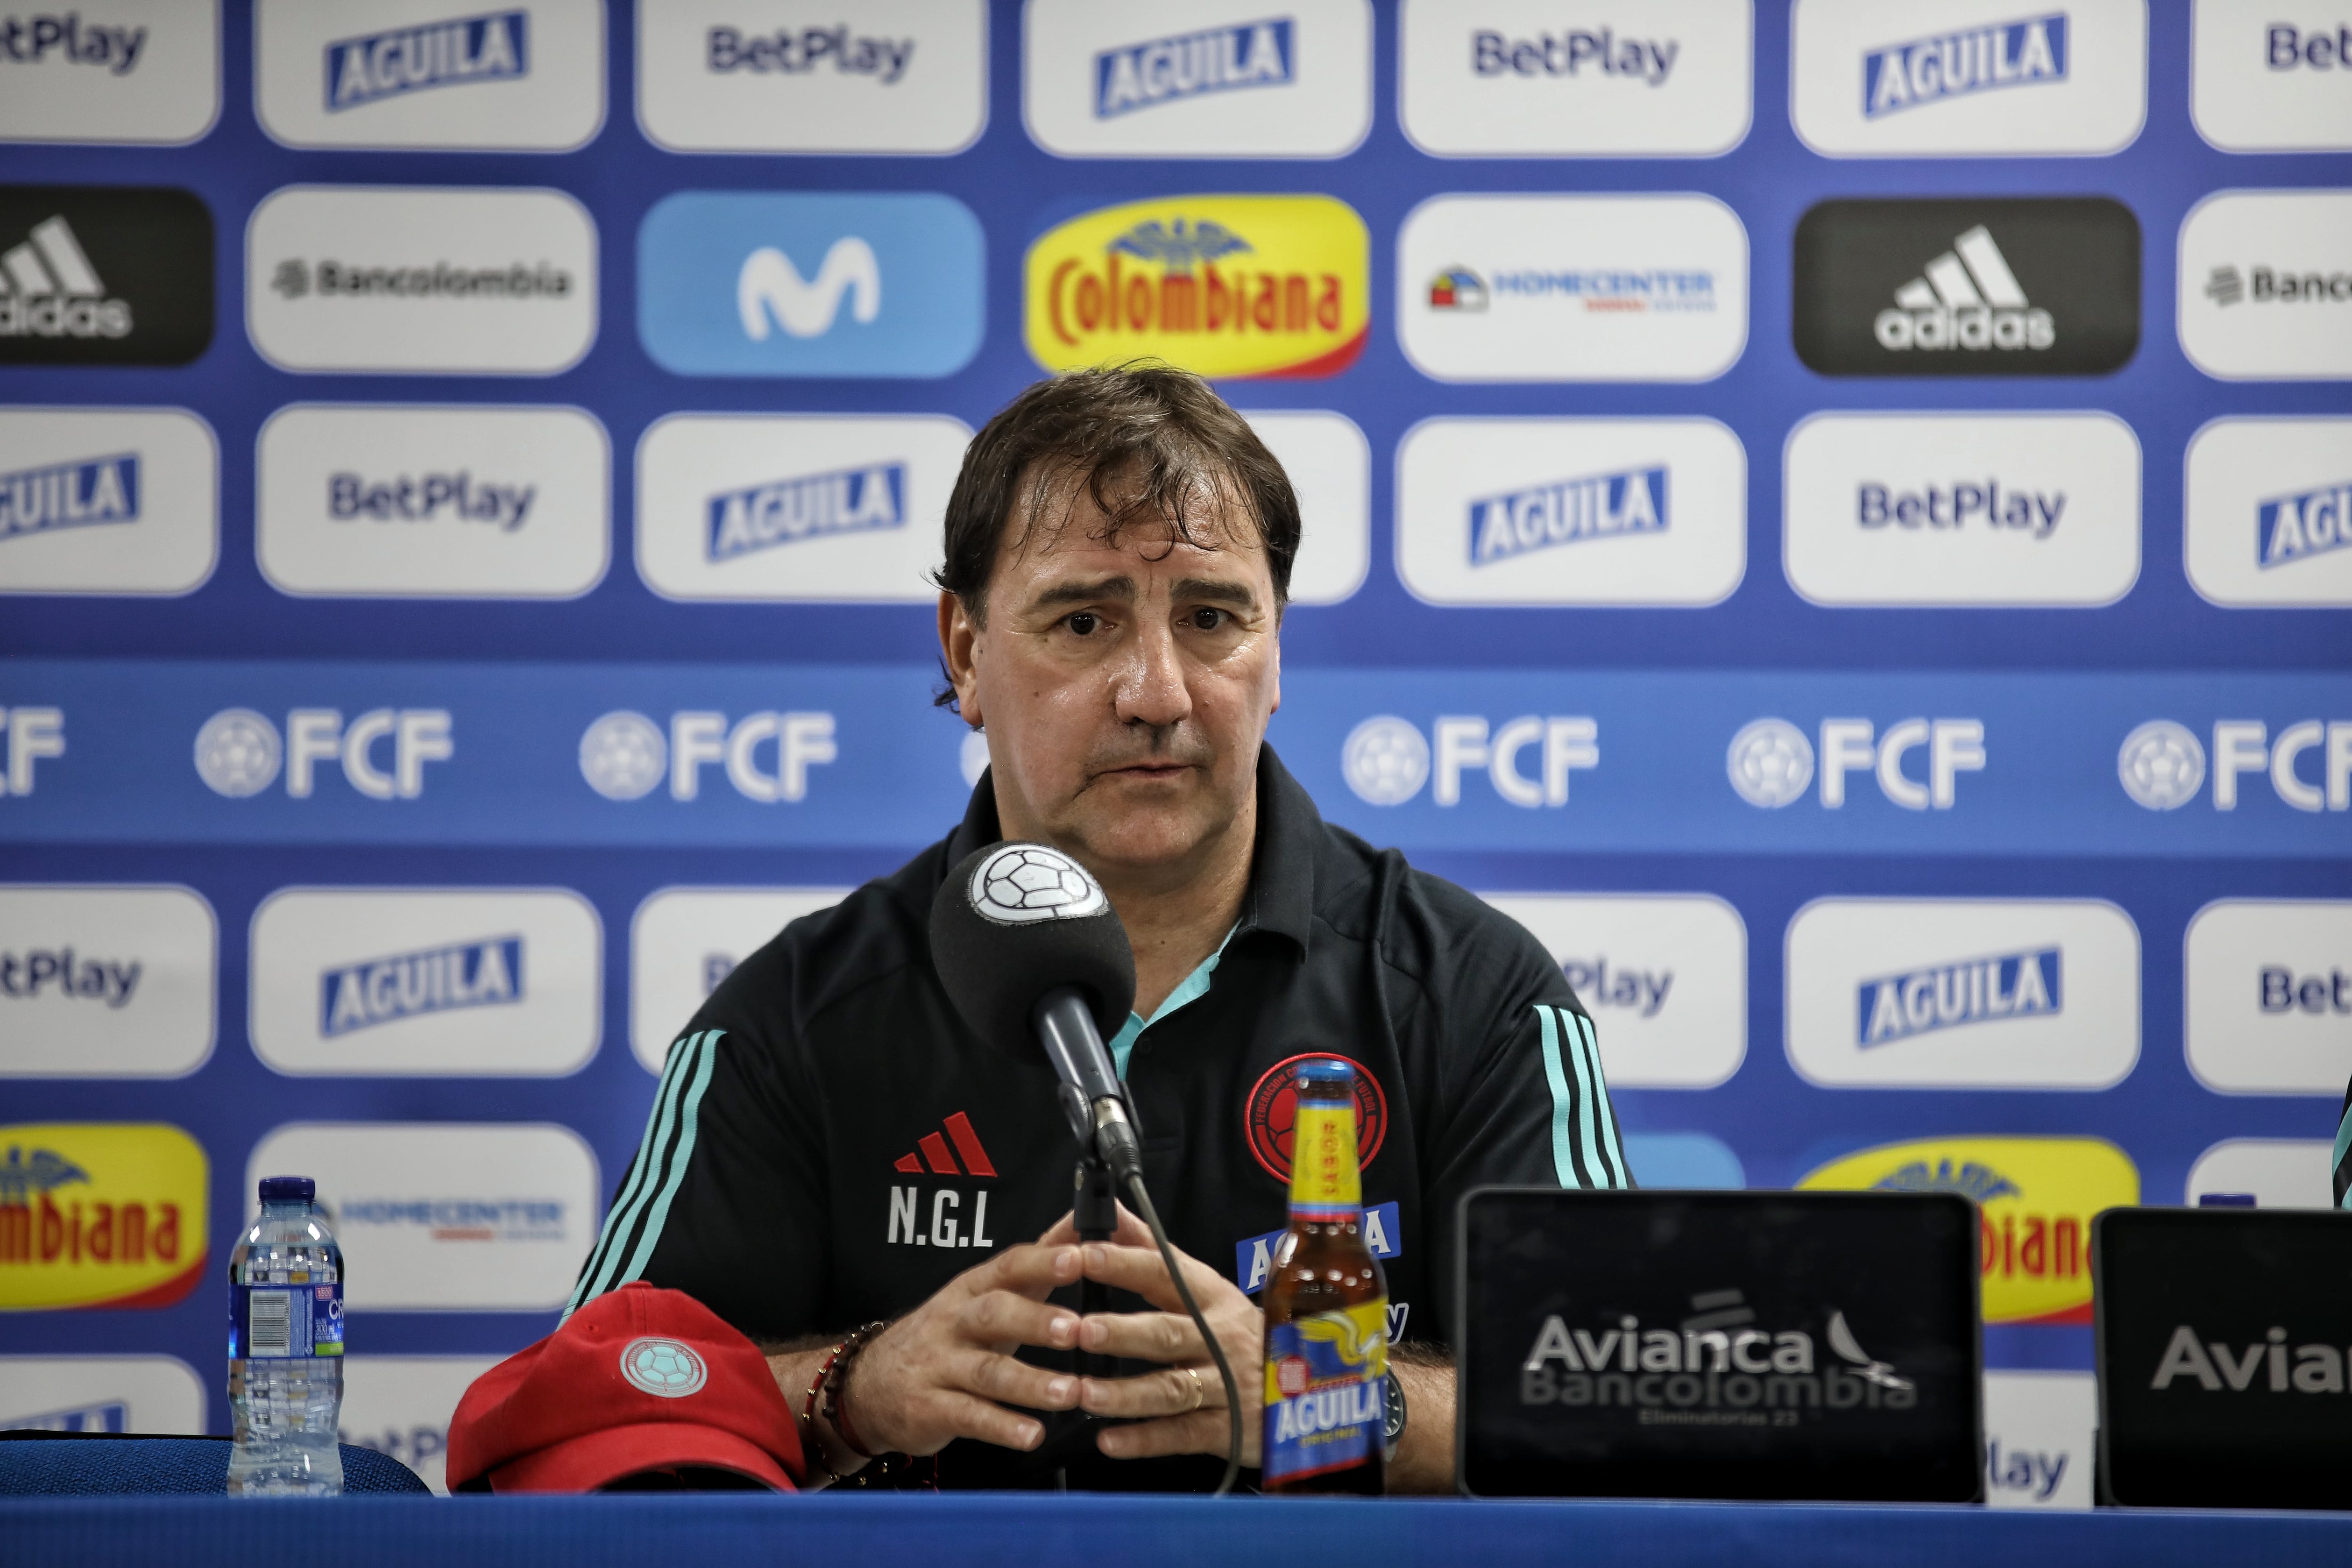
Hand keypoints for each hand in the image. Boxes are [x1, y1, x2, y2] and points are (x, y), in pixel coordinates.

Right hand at [836, 1239, 1084, 1456]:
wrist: (869, 1384)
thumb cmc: (948, 1334)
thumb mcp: (984, 1294)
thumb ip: (1035, 1264)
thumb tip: (1083, 1224)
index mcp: (972, 1289)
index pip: (1008, 1266)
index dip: (1043, 1261)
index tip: (1080, 1258)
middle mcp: (954, 1322)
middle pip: (994, 1312)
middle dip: (1035, 1319)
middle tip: (1076, 1329)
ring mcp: (939, 1366)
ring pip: (986, 1370)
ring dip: (1030, 1383)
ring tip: (1070, 1392)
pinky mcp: (929, 1408)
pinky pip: (969, 1416)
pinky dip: (1002, 1427)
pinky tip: (1032, 1435)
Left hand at [1049, 1203, 1263, 1465]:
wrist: (1309, 1388)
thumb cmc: (1239, 1334)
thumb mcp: (1207, 1290)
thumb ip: (1156, 1254)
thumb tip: (1115, 1212)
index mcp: (1211, 1297)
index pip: (1165, 1273)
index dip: (1124, 1264)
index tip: (1083, 1256)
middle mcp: (1219, 1338)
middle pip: (1167, 1333)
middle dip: (1123, 1332)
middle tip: (1080, 1330)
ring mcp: (1226, 1386)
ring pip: (1172, 1388)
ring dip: (1126, 1393)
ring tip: (1084, 1394)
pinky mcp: (1228, 1430)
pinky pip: (1182, 1434)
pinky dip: (1145, 1439)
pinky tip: (1109, 1441)